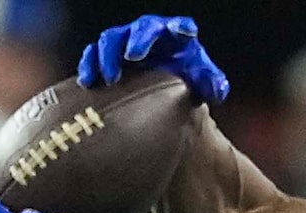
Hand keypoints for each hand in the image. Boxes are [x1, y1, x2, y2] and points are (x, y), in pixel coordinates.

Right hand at [78, 14, 228, 104]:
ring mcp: (126, 43)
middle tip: (132, 57)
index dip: (181, 27)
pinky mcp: (110, 57)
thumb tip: (218, 87)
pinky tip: (87, 82)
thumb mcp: (205, 85)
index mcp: (176, 37)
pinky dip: (89, 65)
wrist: (168, 91)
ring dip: (108, 56)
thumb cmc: (188, 82)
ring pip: (112, 39)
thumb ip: (213, 85)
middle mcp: (149, 35)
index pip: (179, 27)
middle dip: (137, 40)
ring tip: (111, 78)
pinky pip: (93, 54)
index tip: (184, 31)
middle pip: (141, 28)